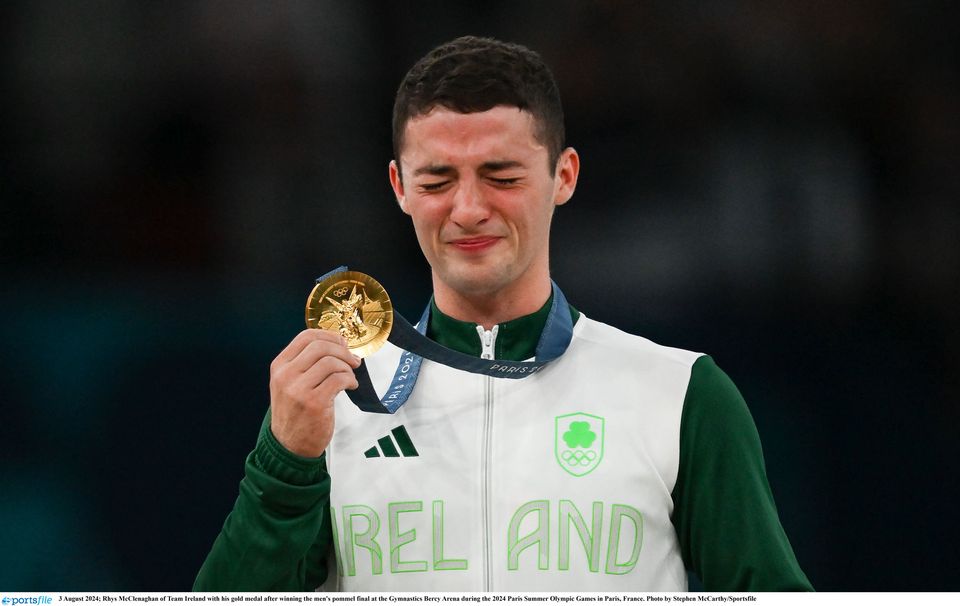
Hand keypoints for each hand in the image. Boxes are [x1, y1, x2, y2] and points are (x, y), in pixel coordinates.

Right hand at [269, 329, 360, 456]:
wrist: (289, 445)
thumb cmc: (295, 412)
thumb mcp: (290, 383)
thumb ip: (306, 363)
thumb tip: (338, 343)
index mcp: (279, 366)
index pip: (306, 337)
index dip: (329, 335)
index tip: (342, 343)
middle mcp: (286, 375)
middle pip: (320, 346)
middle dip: (343, 350)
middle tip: (353, 360)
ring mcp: (298, 390)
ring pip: (331, 362)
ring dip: (347, 368)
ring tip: (349, 378)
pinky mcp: (314, 403)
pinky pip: (339, 379)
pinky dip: (350, 380)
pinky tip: (350, 387)